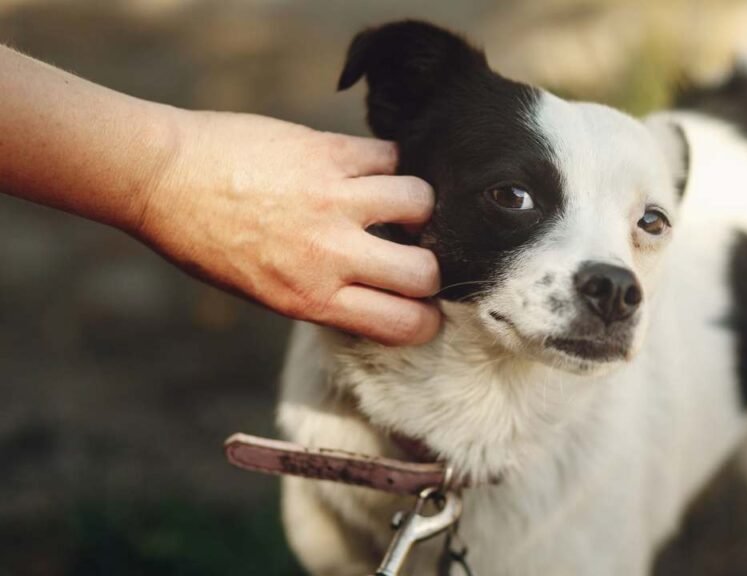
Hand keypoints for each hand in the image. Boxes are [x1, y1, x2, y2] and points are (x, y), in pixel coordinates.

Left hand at [137, 111, 440, 344]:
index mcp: (310, 299)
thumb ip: (325, 295)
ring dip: (417, 205)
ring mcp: (331, 199)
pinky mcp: (326, 152)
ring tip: (397, 202)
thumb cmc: (204, 241)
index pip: (404, 324)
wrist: (161, 177)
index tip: (422, 305)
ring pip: (420, 202)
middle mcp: (328, 254)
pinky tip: (372, 167)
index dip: (427, 318)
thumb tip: (381, 290)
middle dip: (430, 265)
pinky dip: (390, 161)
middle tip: (414, 252)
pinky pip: (389, 155)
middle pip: (425, 270)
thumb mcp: (265, 292)